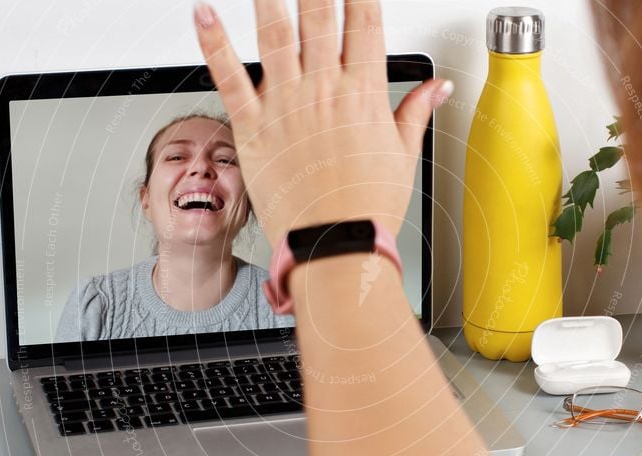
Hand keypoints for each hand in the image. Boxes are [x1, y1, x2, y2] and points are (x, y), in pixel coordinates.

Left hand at [194, 0, 451, 248]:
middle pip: (318, 15)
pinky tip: (203, 16)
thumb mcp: (402, 157)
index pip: (364, 22)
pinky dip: (213, 45)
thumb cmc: (366, 208)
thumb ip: (416, 112)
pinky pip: (229, 78)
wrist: (334, 246)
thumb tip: (438, 88)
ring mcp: (285, 108)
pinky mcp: (253, 129)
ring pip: (274, 35)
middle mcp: (323, 93)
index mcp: (362, 95)